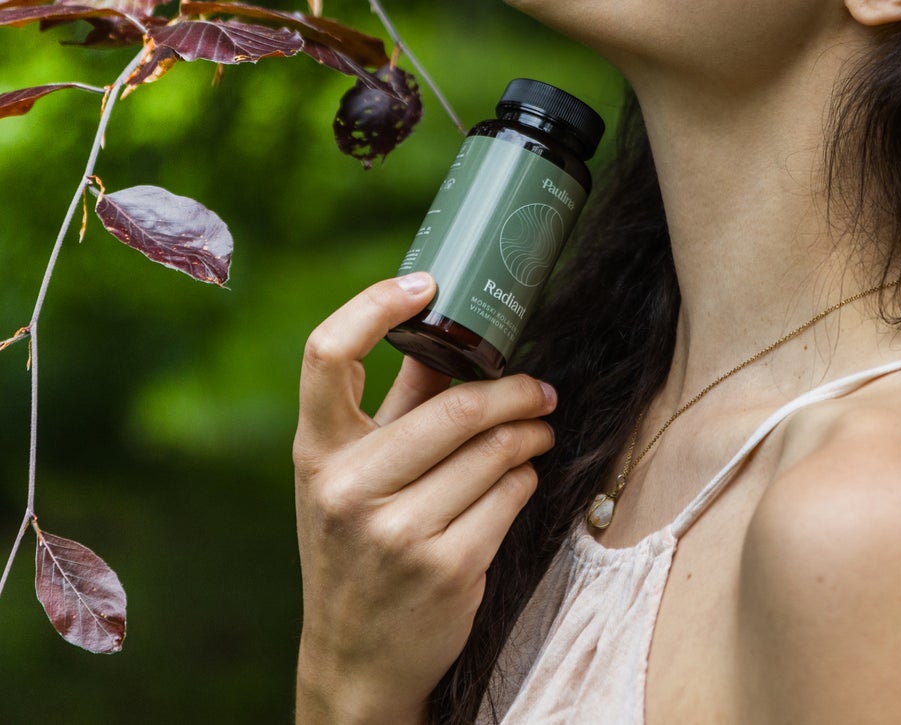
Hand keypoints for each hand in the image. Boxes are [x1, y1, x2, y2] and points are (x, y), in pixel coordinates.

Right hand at [293, 273, 557, 724]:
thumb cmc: (360, 545)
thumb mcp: (355, 475)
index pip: (324, 355)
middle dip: (514, 391)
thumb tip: (445, 326)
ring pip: (493, 450)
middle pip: (453, 406)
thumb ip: (398, 403)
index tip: (426, 283)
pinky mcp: (446, 568)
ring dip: (529, 433)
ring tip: (538, 429)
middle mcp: (348, 489)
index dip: (373, 305)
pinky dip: (527, 476)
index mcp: (317, 454)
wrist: (356, 660)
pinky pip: (511, 494)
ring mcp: (396, 533)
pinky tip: (522, 475)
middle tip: (540, 389)